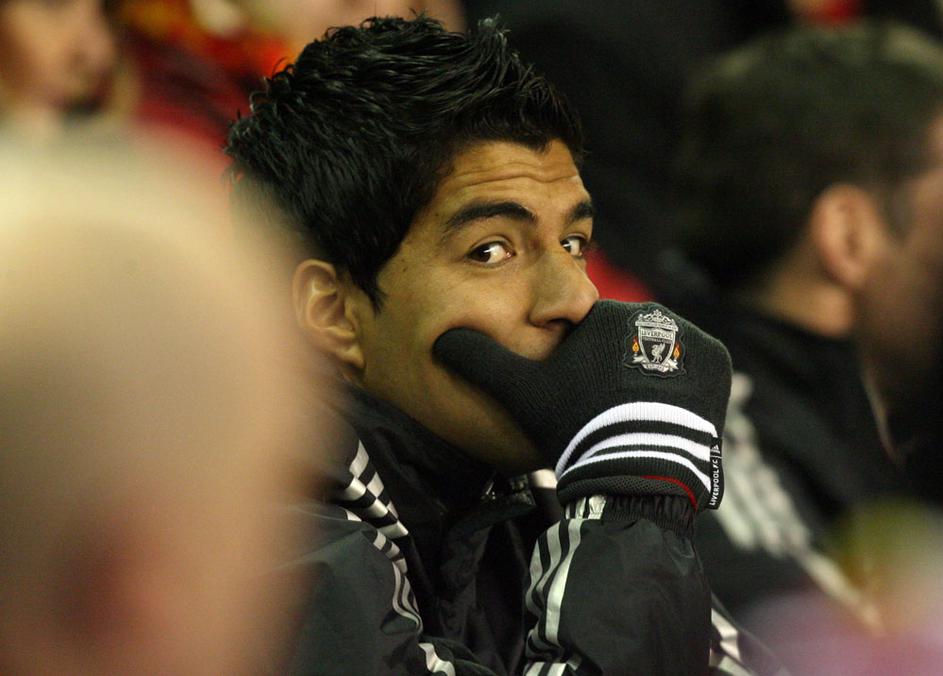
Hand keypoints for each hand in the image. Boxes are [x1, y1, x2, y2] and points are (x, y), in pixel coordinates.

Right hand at [434, 301, 730, 509]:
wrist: (636, 472)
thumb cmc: (574, 425)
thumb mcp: (518, 393)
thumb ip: (479, 360)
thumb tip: (440, 336)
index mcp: (609, 313)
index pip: (590, 336)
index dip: (580, 370)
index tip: (578, 401)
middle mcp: (656, 316)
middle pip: (627, 345)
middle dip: (616, 373)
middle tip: (607, 414)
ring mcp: (694, 340)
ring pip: (659, 356)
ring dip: (648, 380)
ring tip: (634, 418)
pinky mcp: (721, 365)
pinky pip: (692, 370)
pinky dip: (680, 388)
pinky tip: (660, 413)